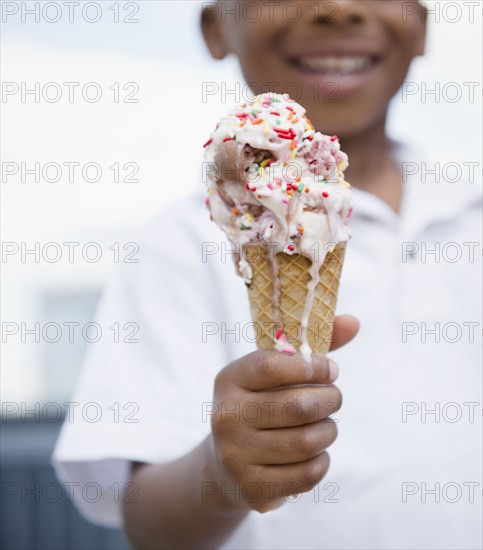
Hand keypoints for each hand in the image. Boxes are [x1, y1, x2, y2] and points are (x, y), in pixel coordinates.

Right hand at [208, 315, 358, 512]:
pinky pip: (308, 473)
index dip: (312, 366)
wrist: (226, 465)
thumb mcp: (273, 374)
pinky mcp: (252, 487)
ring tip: (326, 425)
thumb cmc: (261, 405)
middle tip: (334, 397)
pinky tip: (314, 452)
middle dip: (330, 400)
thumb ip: (311, 346)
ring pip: (307, 441)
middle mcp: (226, 416)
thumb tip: (354, 322)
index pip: (272, 365)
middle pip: (298, 405)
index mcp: (229, 380)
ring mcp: (235, 455)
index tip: (330, 370)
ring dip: (329, 431)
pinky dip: (322, 460)